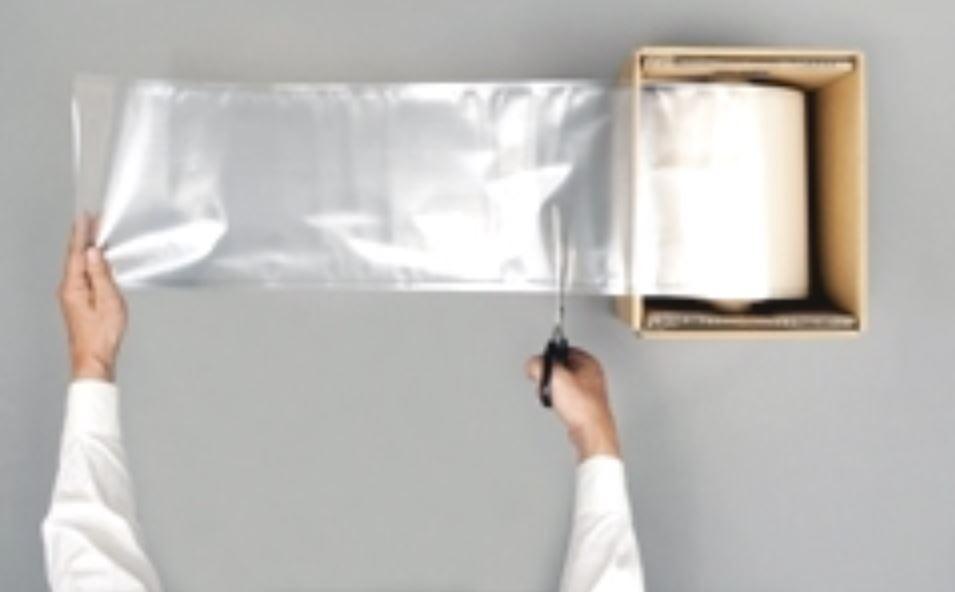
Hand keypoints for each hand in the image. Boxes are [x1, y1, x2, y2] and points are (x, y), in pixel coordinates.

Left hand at [58, 215, 126, 381]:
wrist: (93, 358)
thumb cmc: (102, 335)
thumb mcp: (108, 301)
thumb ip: (101, 275)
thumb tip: (94, 253)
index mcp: (74, 287)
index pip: (78, 253)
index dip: (82, 233)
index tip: (86, 216)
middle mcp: (68, 289)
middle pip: (76, 256)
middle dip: (85, 237)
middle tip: (94, 220)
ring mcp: (72, 295)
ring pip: (79, 265)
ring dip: (88, 249)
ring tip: (97, 234)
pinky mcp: (77, 301)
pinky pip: (83, 275)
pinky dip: (90, 262)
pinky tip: (97, 260)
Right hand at [525, 347, 620, 460]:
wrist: (591, 431)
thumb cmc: (582, 406)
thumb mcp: (554, 377)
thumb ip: (538, 365)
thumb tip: (531, 365)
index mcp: (589, 362)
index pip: (564, 349)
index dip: (549, 355)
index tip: (540, 362)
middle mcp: (591, 374)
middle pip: (562, 367)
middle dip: (550, 375)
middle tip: (547, 382)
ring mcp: (589, 390)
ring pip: (563, 383)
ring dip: (554, 390)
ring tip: (553, 397)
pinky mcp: (584, 404)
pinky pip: (566, 398)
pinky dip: (560, 401)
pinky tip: (559, 407)